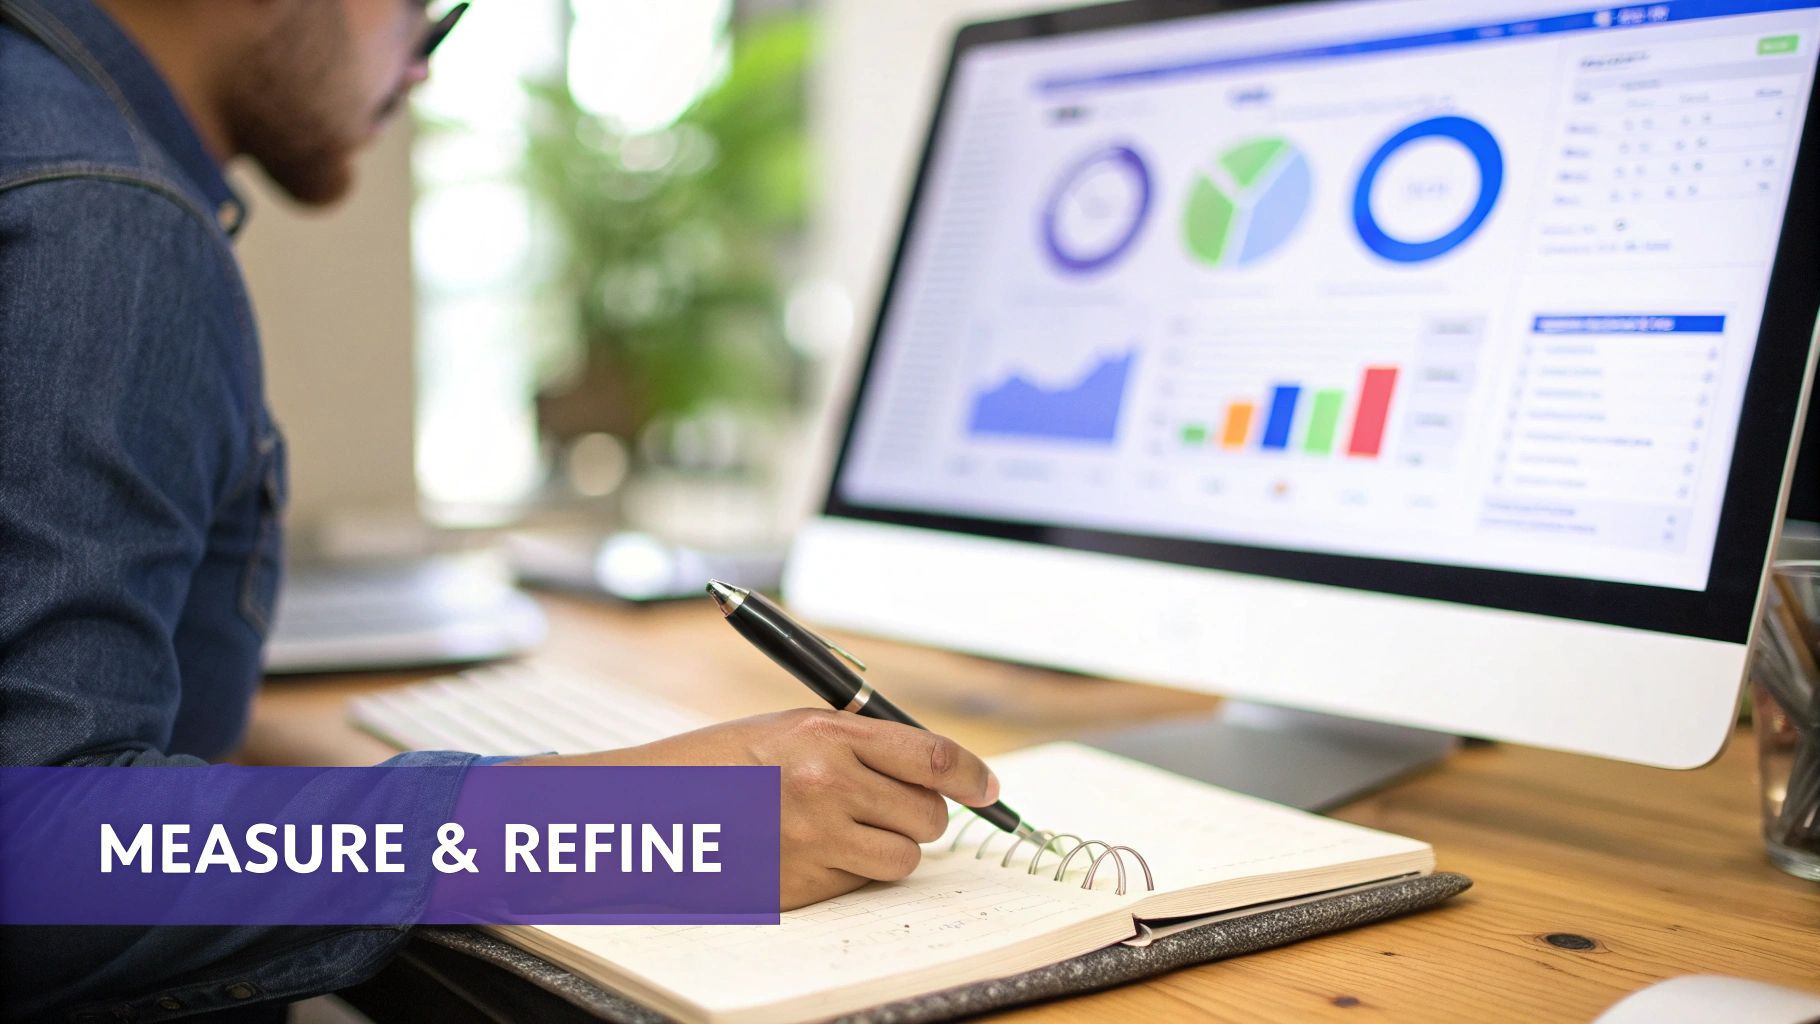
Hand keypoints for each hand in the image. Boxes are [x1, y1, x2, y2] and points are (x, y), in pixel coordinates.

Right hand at [509, 710, 1000, 908]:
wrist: (648, 811)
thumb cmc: (717, 766)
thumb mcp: (787, 731)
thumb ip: (857, 743)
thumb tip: (931, 769)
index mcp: (827, 732)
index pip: (932, 754)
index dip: (974, 776)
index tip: (990, 789)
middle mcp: (829, 782)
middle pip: (928, 813)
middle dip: (921, 816)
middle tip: (888, 810)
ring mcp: (816, 838)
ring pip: (905, 858)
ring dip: (890, 851)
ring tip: (846, 833)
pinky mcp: (803, 883)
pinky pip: (863, 885)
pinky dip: (853, 875)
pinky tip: (813, 854)